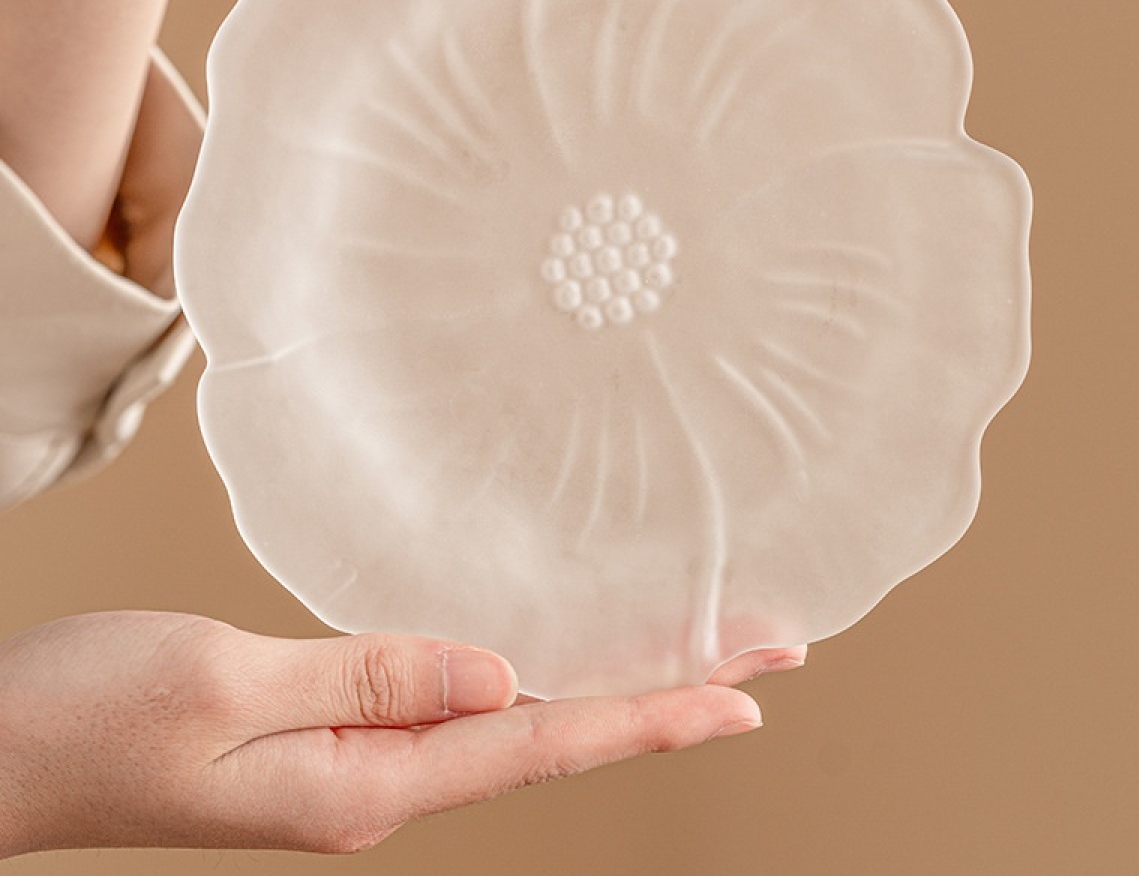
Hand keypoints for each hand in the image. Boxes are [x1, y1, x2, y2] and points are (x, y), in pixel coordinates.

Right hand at [0, 611, 764, 856]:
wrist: (3, 752)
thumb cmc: (92, 717)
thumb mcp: (225, 687)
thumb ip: (368, 678)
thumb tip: (499, 674)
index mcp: (368, 780)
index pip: (544, 742)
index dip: (652, 713)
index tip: (749, 688)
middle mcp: (383, 781)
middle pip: (555, 733)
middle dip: (665, 693)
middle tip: (766, 653)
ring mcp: (362, 766)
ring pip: (520, 721)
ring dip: (612, 685)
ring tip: (695, 654)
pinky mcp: (334, 738)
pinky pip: (463, 707)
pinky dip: (538, 682)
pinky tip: (562, 662)